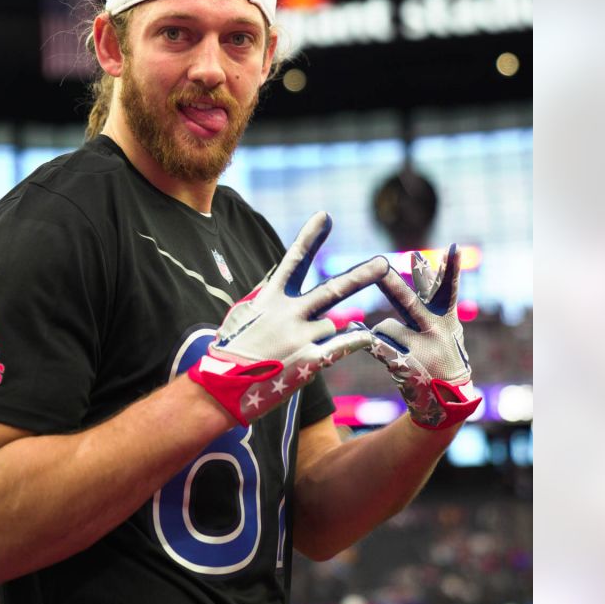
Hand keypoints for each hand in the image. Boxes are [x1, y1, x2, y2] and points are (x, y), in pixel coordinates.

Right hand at [189, 212, 387, 424]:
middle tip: (384, 263)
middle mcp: (288, 313)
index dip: (309, 237)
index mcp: (270, 298)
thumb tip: (275, 277)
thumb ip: (263, 294)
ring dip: (320, 334)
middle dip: (360, 276)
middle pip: (332, 290)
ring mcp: (300, 336)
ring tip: (292, 349)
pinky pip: (342, 346)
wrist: (221, 387)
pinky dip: (356, 340)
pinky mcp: (309, 360)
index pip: (293, 260)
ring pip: (331, 324)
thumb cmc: (228, 351)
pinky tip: (368, 336)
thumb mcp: (241, 313)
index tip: (325, 216)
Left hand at [369, 244, 480, 429]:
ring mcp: (419, 350)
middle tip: (380, 266)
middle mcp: (434, 332)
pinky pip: (375, 346)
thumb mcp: (446, 322)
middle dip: (392, 286)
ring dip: (384, 332)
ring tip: (401, 348)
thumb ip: (433, 293)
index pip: (448, 289)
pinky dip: (364, 339)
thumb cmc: (443, 351)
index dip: (451, 269)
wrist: (448, 399)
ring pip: (386, 326)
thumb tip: (419, 257)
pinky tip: (355, 332)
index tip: (453, 248)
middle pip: (408, 304)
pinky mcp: (403, 365)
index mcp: (446, 318)